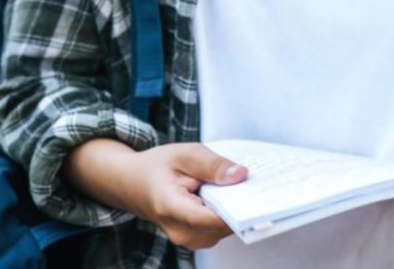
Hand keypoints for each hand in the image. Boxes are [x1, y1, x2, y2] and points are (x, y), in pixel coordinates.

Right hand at [121, 142, 248, 249]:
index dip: (238, 210)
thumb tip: (242, 175)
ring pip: (226, 227)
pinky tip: (228, 193)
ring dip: (235, 207)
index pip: (211, 218)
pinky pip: (222, 227)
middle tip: (256, 182)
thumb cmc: (157, 167)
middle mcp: (182, 232)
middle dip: (240, 204)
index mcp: (171, 208)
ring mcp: (191, 240)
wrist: (133, 185)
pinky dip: (228, 211)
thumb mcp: (183, 154)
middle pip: (224, 223)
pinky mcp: (199, 239)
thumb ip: (213, 165)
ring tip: (238, 184)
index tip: (260, 198)